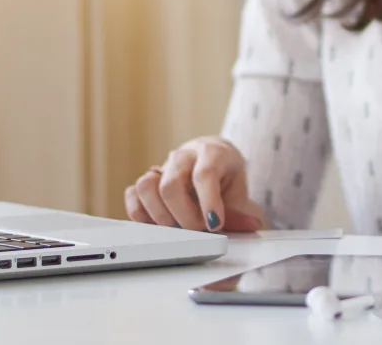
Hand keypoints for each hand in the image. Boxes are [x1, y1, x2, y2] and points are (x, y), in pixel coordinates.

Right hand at [122, 136, 265, 232]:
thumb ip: (239, 211)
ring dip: (160, 215)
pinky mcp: (147, 180)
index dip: (208, 201)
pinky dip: (140, 213)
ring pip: (146, 186)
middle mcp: (184, 156)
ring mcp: (162, 166)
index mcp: (212, 152)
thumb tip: (249, 225)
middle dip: (184, 216)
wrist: (215, 163)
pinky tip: (157, 223)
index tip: (214, 224)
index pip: (205, 173)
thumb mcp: (239, 192)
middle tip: (198, 229)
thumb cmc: (226, 179)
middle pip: (171, 183)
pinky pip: (132, 193)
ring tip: (177, 228)